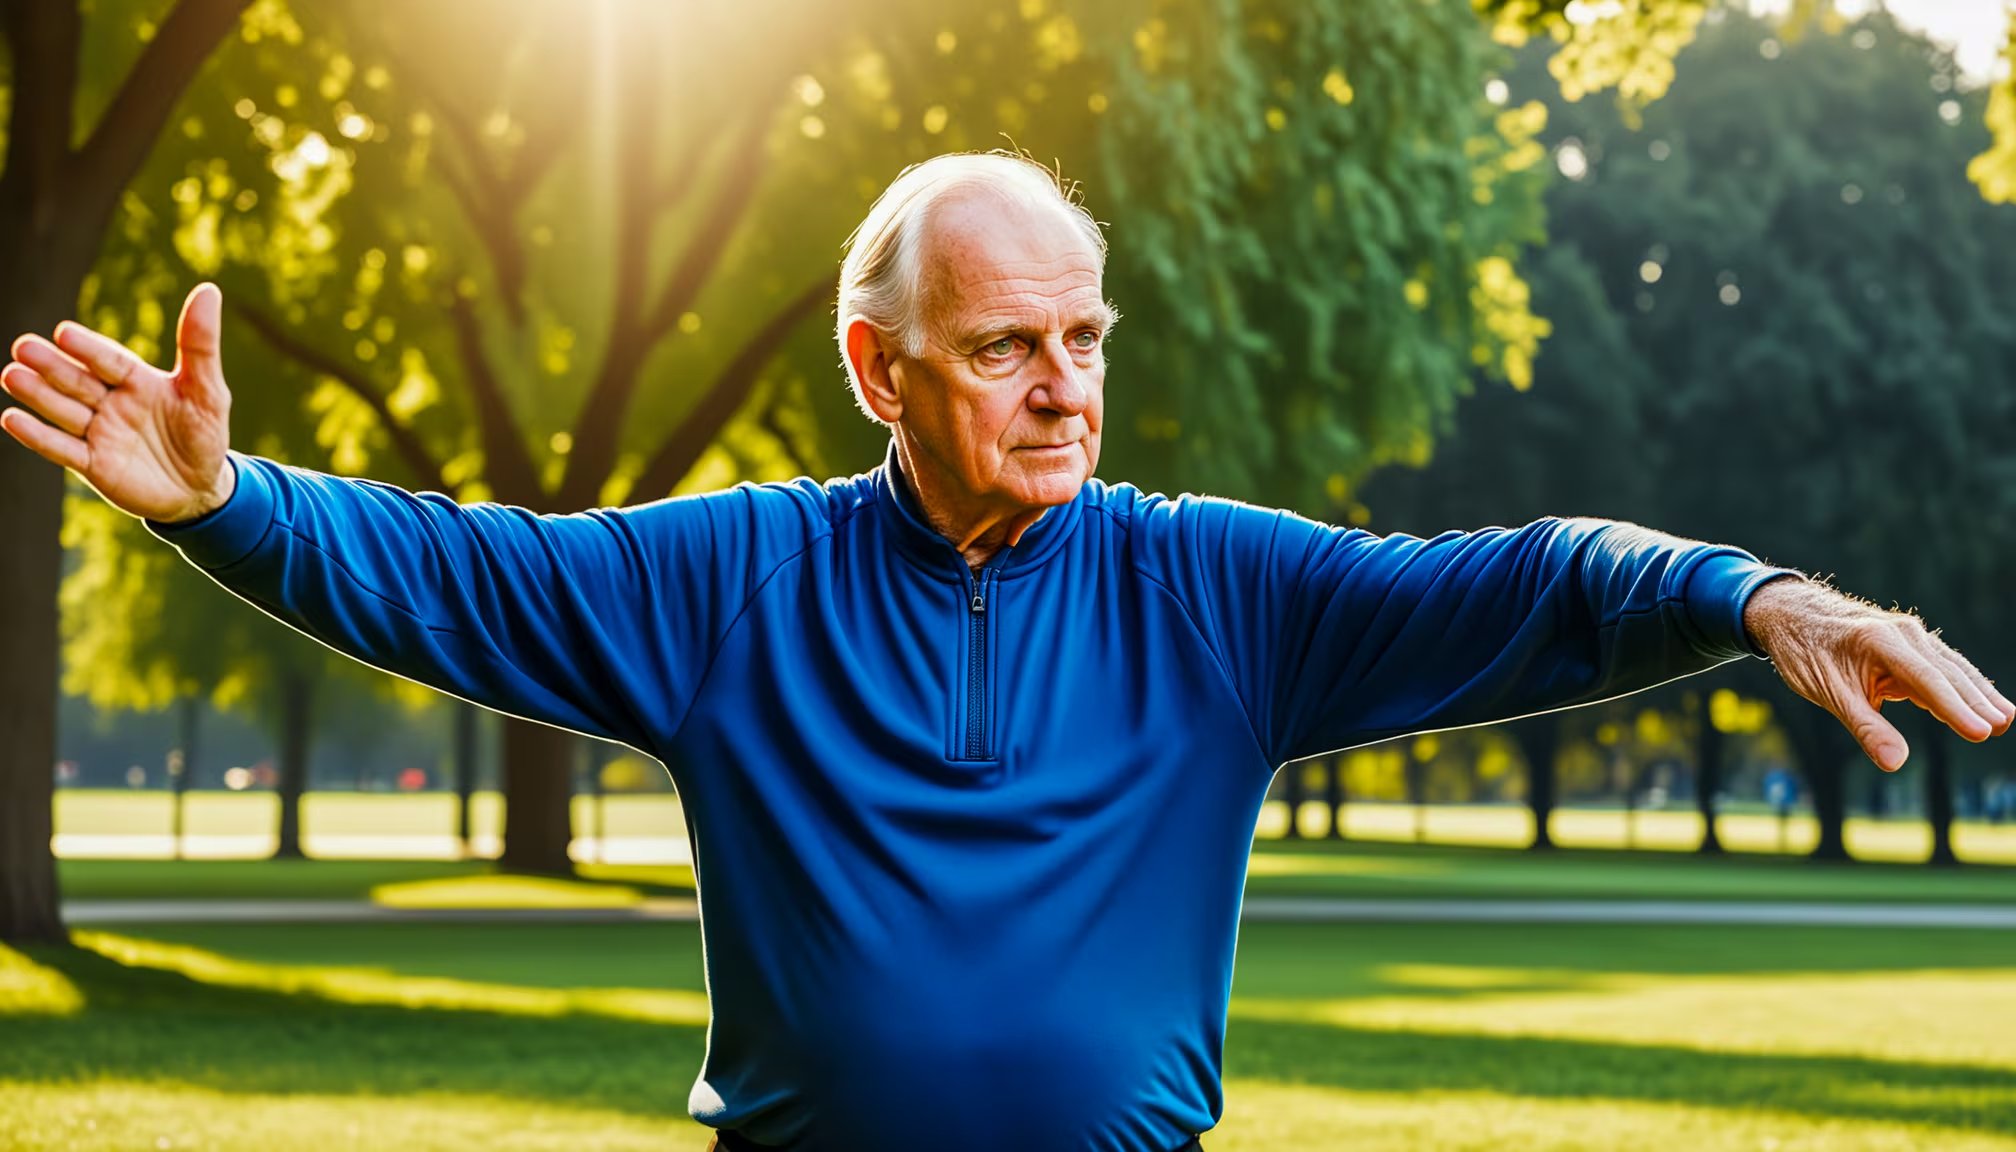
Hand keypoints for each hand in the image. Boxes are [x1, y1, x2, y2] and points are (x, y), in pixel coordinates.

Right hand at [0, 283, 234, 522]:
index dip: (88, 348)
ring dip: (38, 395)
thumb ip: (200, 345)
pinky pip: (62, 449)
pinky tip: (11, 419)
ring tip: (12, 375)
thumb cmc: (205, 435)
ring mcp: (99, 433)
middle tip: (23, 347)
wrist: (200, 491)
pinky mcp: (92, 465)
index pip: (109, 360)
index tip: (65, 333)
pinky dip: (38, 436)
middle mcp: (111, 402)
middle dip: (52, 366)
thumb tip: (208, 289)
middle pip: (77, 381)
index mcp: (137, 381)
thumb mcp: (208, 391)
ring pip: (64, 411)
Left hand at [1744, 575, 2014, 771]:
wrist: (1790, 614)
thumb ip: (1864, 727)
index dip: (1956, 709)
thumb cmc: (1805, 652)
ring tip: (2005, 717)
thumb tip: (1895, 763)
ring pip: (1949, 669)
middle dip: (1976, 701)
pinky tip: (1979, 704)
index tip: (1982, 731)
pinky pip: (1939, 669)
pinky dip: (1958, 687)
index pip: (1927, 680)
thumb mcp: (1827, 692)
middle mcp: (1902, 634)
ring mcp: (1908, 636)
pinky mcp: (1908, 645)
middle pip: (1946, 673)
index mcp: (1881, 641)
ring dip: (1976, 693)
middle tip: (2003, 725)